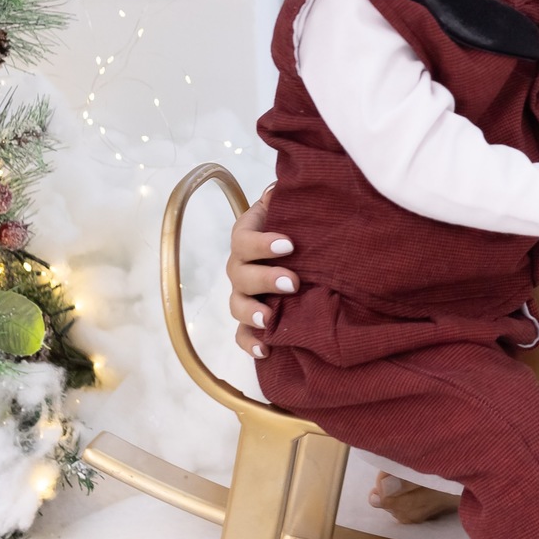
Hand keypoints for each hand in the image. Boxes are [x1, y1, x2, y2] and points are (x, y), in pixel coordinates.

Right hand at [226, 183, 297, 358]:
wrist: (301, 250)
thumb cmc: (297, 225)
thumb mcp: (293, 209)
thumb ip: (287, 198)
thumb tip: (280, 187)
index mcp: (247, 237)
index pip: (243, 239)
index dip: (262, 243)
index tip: (290, 245)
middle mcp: (240, 267)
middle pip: (240, 275)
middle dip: (265, 279)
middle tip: (293, 282)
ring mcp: (243, 295)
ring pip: (237, 305)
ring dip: (252, 313)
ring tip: (271, 320)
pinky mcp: (251, 320)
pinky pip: (242, 335)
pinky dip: (250, 344)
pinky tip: (266, 351)